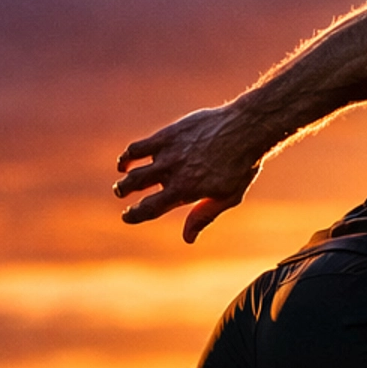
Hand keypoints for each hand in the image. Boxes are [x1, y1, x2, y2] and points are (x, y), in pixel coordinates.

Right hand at [113, 103, 263, 242]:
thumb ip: (204, 215)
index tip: (127, 217)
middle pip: (135, 185)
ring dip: (124, 175)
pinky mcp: (167, 135)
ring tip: (122, 179)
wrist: (246, 129)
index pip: (150, 208)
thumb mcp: (228, 196)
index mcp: (185, 191)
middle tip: (121, 193)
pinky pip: (139, 147)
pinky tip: (127, 159)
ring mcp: (167, 153)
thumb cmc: (241, 166)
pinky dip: (128, 155)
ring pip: (133, 167)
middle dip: (123, 192)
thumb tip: (187, 238)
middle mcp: (172, 172)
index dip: (134, 215)